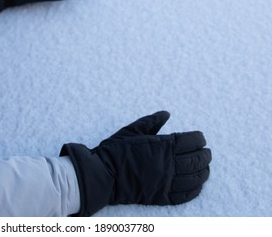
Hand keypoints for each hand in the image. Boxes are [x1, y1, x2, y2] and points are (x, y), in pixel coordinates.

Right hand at [61, 111, 211, 215]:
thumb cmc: (115, 150)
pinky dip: (195, 190)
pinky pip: (185, 195)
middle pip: (197, 159)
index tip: (200, 138)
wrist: (102, 174)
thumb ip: (151, 121)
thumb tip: (167, 113)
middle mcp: (168, 163)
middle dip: (205, 155)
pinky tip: (197, 185)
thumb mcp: (132, 130)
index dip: (199, 138)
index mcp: (162, 145)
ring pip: (195, 178)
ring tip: (205, 168)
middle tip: (206, 153)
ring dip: (204, 172)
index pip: (191, 140)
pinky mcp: (161, 196)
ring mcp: (166, 181)